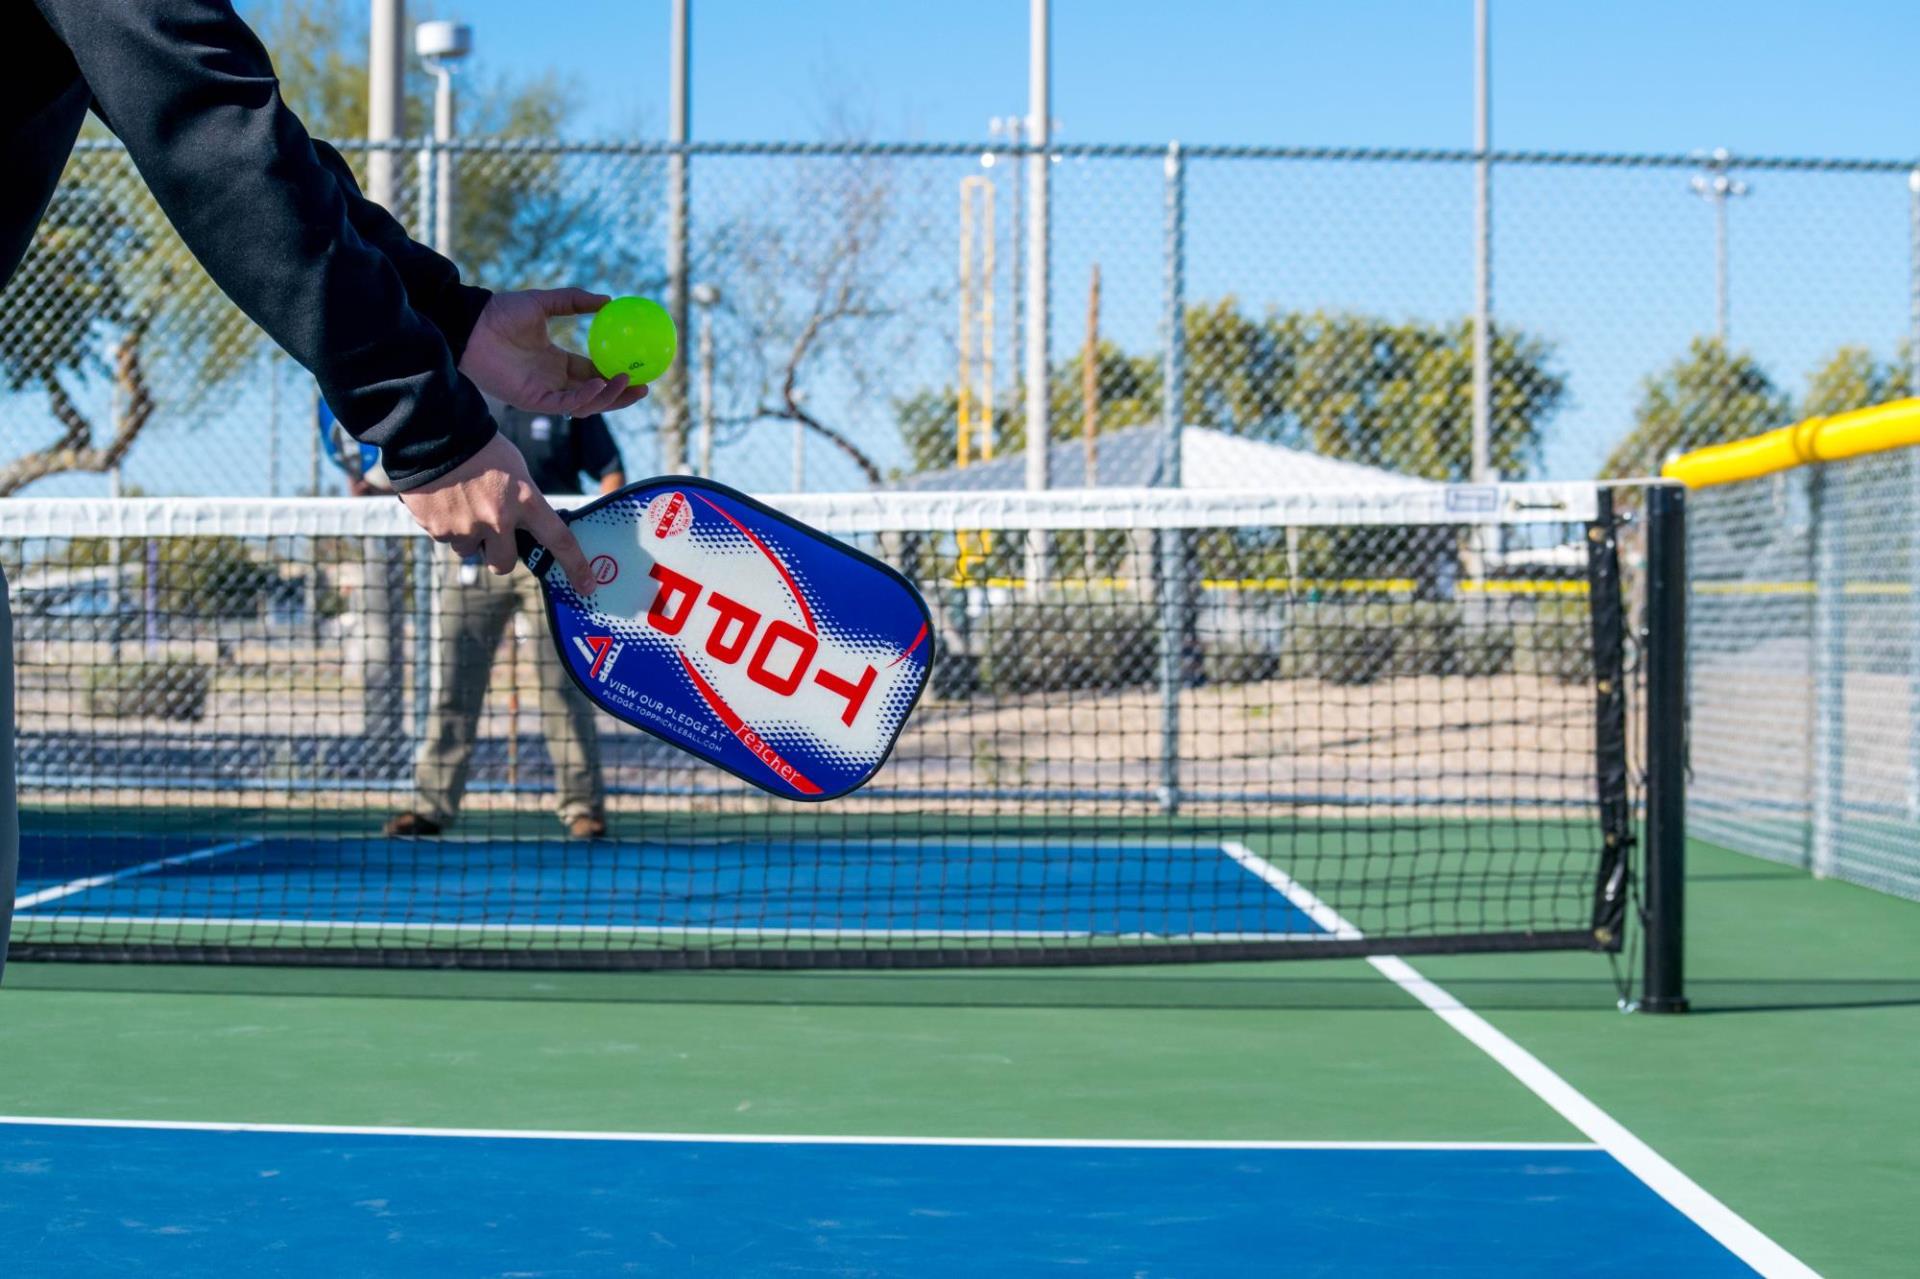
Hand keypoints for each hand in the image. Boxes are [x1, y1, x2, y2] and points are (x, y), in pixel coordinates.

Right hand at [397, 433, 597, 593]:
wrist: (431, 434)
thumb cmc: (479, 448)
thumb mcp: (514, 469)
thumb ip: (521, 501)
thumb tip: (521, 525)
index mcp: (525, 500)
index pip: (558, 539)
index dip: (575, 566)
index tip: (586, 586)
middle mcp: (498, 520)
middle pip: (504, 564)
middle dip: (498, 555)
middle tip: (491, 536)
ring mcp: (467, 528)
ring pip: (470, 550)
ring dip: (467, 535)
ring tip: (460, 503)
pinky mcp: (439, 530)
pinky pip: (445, 538)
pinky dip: (445, 524)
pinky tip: (443, 500)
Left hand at [460, 288, 649, 417]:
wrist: (472, 325)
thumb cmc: (500, 312)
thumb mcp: (544, 302)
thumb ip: (574, 301)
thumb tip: (608, 299)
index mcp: (557, 361)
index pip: (594, 373)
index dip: (617, 374)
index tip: (640, 367)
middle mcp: (554, 380)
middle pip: (596, 395)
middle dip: (621, 395)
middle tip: (645, 386)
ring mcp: (545, 392)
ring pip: (586, 403)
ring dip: (609, 397)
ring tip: (627, 382)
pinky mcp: (534, 400)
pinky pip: (567, 403)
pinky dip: (586, 396)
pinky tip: (600, 382)